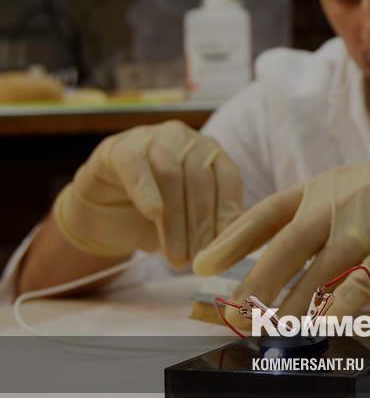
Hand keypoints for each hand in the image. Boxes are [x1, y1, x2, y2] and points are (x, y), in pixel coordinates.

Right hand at [53, 121, 243, 268]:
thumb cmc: (158, 217)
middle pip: (201, 179)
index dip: (227, 215)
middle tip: (199, 259)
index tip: (225, 248)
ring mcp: (152, 138)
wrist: (103, 213)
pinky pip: (136, 166)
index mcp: (212, 153)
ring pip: (171, 175)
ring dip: (176, 220)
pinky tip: (153, 214)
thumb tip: (239, 243)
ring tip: (176, 256)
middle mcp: (186, 140)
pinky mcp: (119, 148)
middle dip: (201, 223)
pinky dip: (146, 191)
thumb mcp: (191, 221)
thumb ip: (215, 224)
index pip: (228, 179)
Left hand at [194, 135, 369, 323]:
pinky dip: (345, 303)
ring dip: (296, 303)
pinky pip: (367, 278)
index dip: (233, 239)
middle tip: (235, 313)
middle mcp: (339, 201)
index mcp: (322, 186)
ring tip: (275, 331)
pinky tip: (329, 324)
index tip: (203, 264)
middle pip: (287, 243)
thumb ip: (321, 215)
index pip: (268, 211)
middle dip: (257, 281)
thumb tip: (285, 255)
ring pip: (322, 267)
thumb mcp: (355, 188)